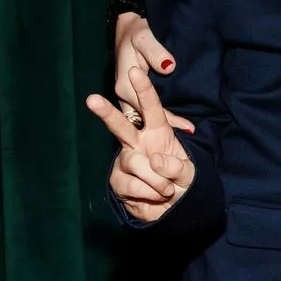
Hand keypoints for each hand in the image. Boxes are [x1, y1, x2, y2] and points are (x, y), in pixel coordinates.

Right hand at [86, 62, 197, 222]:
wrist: (173, 208)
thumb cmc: (181, 180)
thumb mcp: (190, 172)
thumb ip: (176, 166)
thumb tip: (154, 160)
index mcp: (159, 131)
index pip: (152, 108)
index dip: (144, 90)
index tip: (135, 71)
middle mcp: (138, 142)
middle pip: (121, 125)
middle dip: (106, 112)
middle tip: (91, 99)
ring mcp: (126, 160)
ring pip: (133, 162)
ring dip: (155, 180)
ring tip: (167, 189)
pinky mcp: (118, 181)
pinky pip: (130, 185)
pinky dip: (148, 194)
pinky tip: (155, 197)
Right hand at [113, 11, 192, 134]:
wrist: (128, 28)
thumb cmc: (138, 32)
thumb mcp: (145, 38)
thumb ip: (156, 52)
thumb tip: (168, 66)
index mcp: (125, 85)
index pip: (148, 109)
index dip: (169, 119)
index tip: (188, 127)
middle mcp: (123, 95)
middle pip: (145, 119)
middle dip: (166, 128)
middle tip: (190, 135)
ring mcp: (126, 96)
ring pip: (143, 117)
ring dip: (160, 125)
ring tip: (184, 135)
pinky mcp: (131, 94)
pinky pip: (143, 110)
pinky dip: (155, 118)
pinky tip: (171, 124)